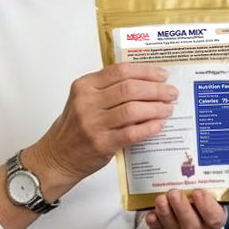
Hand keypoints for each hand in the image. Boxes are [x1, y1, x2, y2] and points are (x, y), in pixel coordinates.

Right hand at [28, 63, 178, 196]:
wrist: (57, 156)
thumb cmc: (75, 127)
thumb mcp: (85, 100)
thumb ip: (108, 89)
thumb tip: (148, 83)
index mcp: (85, 86)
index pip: (120, 71)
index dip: (145, 71)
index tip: (162, 75)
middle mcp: (87, 102)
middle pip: (129, 89)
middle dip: (156, 89)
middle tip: (171, 93)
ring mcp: (93, 123)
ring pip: (133, 110)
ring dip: (156, 108)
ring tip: (168, 108)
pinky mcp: (101, 143)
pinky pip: (132, 132)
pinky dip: (149, 127)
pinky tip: (159, 124)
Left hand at [146, 188, 226, 228]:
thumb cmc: (201, 210)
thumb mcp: (212, 202)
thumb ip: (208, 189)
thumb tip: (199, 167)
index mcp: (214, 220)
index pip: (214, 216)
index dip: (206, 205)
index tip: (198, 192)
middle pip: (191, 224)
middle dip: (181, 207)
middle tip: (174, 192)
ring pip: (172, 226)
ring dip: (165, 212)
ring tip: (160, 198)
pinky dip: (154, 222)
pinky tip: (151, 213)